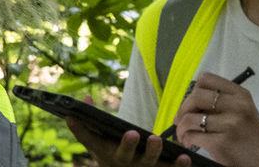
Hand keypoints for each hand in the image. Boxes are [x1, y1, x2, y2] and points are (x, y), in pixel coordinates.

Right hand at [65, 119, 190, 166]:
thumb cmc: (111, 154)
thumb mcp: (98, 141)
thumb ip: (90, 121)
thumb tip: (87, 98)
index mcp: (105, 152)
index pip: (89, 141)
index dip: (80, 129)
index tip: (73, 116)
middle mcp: (122, 162)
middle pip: (123, 155)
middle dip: (127, 145)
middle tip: (132, 133)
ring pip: (148, 163)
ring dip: (153, 153)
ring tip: (156, 139)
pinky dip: (178, 165)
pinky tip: (185, 157)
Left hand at [172, 73, 258, 166]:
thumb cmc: (250, 135)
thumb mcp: (242, 111)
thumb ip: (221, 101)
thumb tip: (188, 100)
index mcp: (241, 94)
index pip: (207, 79)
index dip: (193, 90)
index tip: (192, 104)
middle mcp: (237, 106)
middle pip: (195, 97)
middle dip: (182, 109)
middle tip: (181, 121)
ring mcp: (230, 124)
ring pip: (190, 118)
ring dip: (181, 128)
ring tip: (184, 134)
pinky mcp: (221, 142)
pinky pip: (192, 135)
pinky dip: (186, 139)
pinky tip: (189, 143)